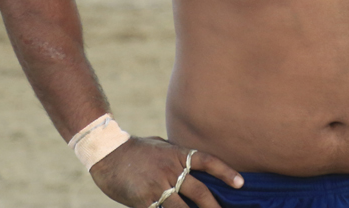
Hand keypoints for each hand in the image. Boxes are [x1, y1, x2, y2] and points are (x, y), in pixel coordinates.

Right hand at [89, 136, 242, 207]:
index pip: (208, 162)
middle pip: (200, 191)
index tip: (241, 183)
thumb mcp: (161, 146)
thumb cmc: (135, 149)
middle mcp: (171, 170)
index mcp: (178, 155)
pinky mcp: (143, 200)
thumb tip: (192, 165)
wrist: (107, 152)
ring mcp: (158, 186)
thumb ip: (177, 157)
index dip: (225, 172)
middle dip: (214, 207)